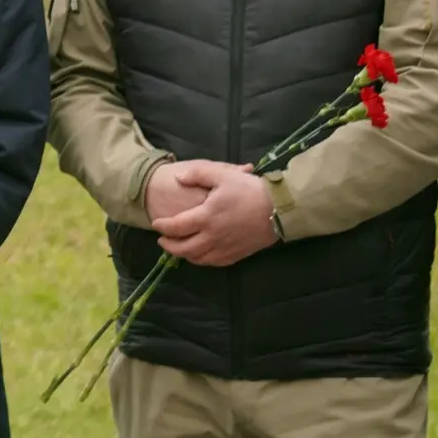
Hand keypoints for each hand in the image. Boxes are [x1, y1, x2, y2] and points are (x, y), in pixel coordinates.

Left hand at [155, 162, 274, 267]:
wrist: (281, 209)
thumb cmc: (251, 190)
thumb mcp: (223, 175)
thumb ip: (199, 174)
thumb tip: (179, 178)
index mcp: (206, 217)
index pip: (176, 227)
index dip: (163, 227)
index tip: (156, 224)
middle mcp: (213, 237)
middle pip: (183, 248)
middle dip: (169, 246)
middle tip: (162, 240)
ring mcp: (225, 248)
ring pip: (198, 258)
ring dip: (184, 254)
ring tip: (179, 247)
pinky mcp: (238, 254)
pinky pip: (214, 263)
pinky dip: (202, 260)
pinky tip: (200, 254)